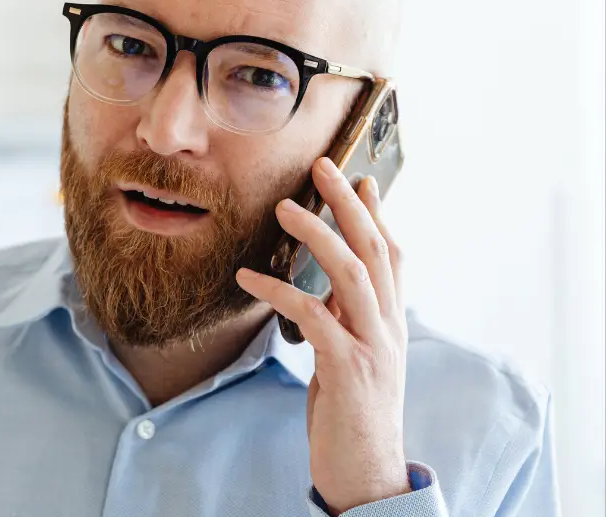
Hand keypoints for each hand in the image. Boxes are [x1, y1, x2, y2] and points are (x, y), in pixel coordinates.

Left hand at [236, 157, 408, 514]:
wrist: (367, 473)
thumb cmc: (352, 411)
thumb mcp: (352, 354)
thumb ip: (346, 316)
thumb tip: (327, 282)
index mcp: (390, 321)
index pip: (391, 254)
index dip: (375, 213)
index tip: (357, 177)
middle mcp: (389, 327)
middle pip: (375, 250)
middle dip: (349, 203)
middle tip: (322, 166)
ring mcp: (373, 347)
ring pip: (353, 273)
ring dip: (320, 235)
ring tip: (285, 206)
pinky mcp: (348, 369)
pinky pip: (315, 317)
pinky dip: (280, 290)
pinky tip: (249, 276)